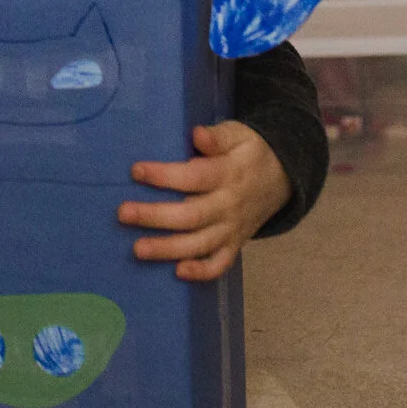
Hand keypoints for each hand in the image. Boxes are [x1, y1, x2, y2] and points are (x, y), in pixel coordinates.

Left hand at [118, 121, 292, 281]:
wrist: (283, 179)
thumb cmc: (249, 153)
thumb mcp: (239, 135)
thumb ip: (218, 136)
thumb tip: (197, 134)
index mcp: (229, 174)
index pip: (194, 177)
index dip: (165, 176)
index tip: (136, 171)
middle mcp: (230, 205)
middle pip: (191, 215)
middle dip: (155, 216)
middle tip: (123, 213)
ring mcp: (232, 228)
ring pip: (200, 243)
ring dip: (168, 249)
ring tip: (137, 249)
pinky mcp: (235, 244)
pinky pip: (220, 263)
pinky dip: (202, 272)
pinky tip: (177, 273)